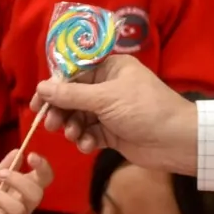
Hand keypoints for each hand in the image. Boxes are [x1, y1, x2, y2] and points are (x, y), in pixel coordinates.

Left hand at [0, 151, 50, 213]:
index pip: (45, 179)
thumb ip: (3, 168)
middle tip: (0, 175)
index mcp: (25, 191)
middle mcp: (26, 207)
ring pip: (18, 208)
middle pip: (36, 194)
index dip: (43, 167)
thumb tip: (17, 151)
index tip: (31, 156)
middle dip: (18, 180)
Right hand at [31, 55, 197, 175]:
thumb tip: (41, 88)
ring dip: (73, 127)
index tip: (37, 103)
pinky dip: (86, 140)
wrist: (176, 141)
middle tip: (51, 124)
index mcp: (111, 68)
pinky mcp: (113, 133)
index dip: (54, 87)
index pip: (74, 73)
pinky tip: (88, 145)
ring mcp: (110, 111)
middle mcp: (109, 86)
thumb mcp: (106, 98)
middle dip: (61, 111)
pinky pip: (90, 134)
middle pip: (73, 97)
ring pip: (80, 117)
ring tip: (75, 136)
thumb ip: (71, 95)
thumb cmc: (144, 109)